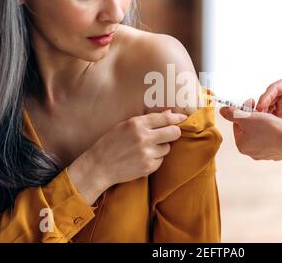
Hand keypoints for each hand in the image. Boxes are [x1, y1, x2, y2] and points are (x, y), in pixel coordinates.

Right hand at [68, 110, 186, 204]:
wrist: (98, 166)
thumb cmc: (110, 143)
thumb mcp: (125, 126)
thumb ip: (147, 120)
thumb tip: (169, 114)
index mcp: (137, 124)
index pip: (165, 118)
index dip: (177, 118)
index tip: (183, 118)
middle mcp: (144, 138)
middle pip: (174, 133)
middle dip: (174, 132)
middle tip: (169, 134)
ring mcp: (147, 153)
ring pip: (167, 148)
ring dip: (161, 147)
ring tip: (146, 148)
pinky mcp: (148, 167)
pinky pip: (161, 160)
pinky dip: (155, 159)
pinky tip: (142, 158)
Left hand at [220, 99, 281, 160]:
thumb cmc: (269, 129)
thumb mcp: (247, 117)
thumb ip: (232, 114)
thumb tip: (222, 111)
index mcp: (241, 145)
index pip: (238, 124)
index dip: (243, 111)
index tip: (250, 104)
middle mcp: (251, 152)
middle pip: (248, 129)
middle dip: (253, 118)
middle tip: (261, 110)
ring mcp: (264, 154)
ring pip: (259, 134)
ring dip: (262, 124)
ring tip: (270, 118)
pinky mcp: (275, 153)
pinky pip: (270, 139)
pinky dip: (272, 132)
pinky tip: (277, 127)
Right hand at [256, 74, 281, 125]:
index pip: (274, 88)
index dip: (266, 97)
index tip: (260, 107)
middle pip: (267, 97)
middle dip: (262, 107)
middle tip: (257, 117)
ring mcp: (280, 99)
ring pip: (266, 106)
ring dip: (263, 114)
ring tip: (260, 123)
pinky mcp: (279, 109)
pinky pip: (270, 113)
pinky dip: (267, 119)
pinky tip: (265, 125)